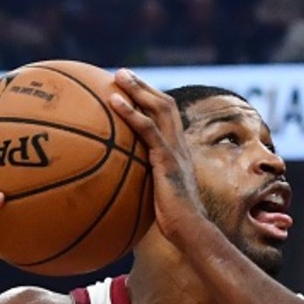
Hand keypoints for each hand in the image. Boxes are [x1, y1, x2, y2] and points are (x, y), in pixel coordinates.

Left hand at [109, 68, 203, 248]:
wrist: (189, 230)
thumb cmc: (174, 223)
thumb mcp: (158, 199)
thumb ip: (145, 186)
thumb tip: (120, 191)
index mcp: (179, 153)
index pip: (169, 119)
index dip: (152, 101)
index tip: (134, 90)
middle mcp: (180, 146)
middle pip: (165, 105)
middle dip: (144, 86)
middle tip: (123, 73)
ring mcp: (175, 151)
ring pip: (160, 109)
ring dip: (138, 89)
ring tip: (118, 75)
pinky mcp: (167, 159)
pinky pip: (148, 129)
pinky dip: (131, 112)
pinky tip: (114, 101)